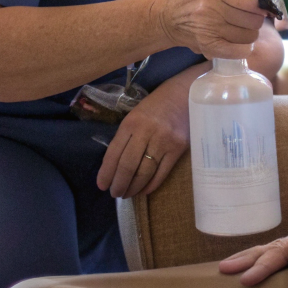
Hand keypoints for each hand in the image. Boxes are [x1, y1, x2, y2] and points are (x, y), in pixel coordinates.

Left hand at [97, 72, 192, 198]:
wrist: (185, 94)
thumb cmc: (157, 106)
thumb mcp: (136, 116)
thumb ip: (126, 137)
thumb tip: (116, 166)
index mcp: (130, 123)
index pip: (113, 154)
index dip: (106, 173)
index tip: (102, 186)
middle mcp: (146, 132)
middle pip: (128, 165)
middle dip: (119, 184)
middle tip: (116, 194)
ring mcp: (163, 141)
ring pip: (145, 171)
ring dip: (134, 187)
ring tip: (128, 194)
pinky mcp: (178, 148)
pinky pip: (162, 172)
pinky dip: (152, 184)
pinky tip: (145, 190)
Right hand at [151, 0, 265, 58]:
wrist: (165, 19)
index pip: (250, 1)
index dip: (260, 4)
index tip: (259, 5)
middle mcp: (211, 9)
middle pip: (253, 20)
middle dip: (256, 18)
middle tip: (249, 17)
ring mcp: (210, 30)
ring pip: (249, 36)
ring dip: (250, 33)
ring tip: (242, 28)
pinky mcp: (208, 47)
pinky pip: (239, 51)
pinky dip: (244, 49)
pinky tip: (240, 42)